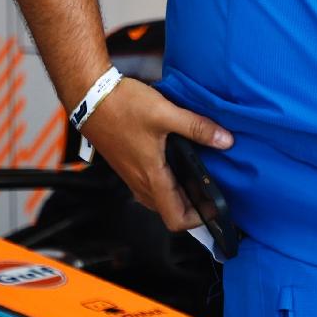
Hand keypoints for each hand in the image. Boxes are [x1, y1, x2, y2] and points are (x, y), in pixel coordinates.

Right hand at [79, 77, 233, 230]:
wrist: (89, 96)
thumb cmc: (124, 106)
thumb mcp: (165, 113)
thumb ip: (197, 128)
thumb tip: (226, 141)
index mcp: (151, 177)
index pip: (175, 219)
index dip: (198, 220)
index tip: (215, 206)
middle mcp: (140, 183)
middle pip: (168, 211)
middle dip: (192, 206)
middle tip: (213, 188)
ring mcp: (131, 175)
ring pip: (158, 198)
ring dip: (179, 194)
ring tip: (198, 175)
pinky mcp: (126, 165)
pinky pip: (149, 185)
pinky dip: (167, 182)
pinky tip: (177, 160)